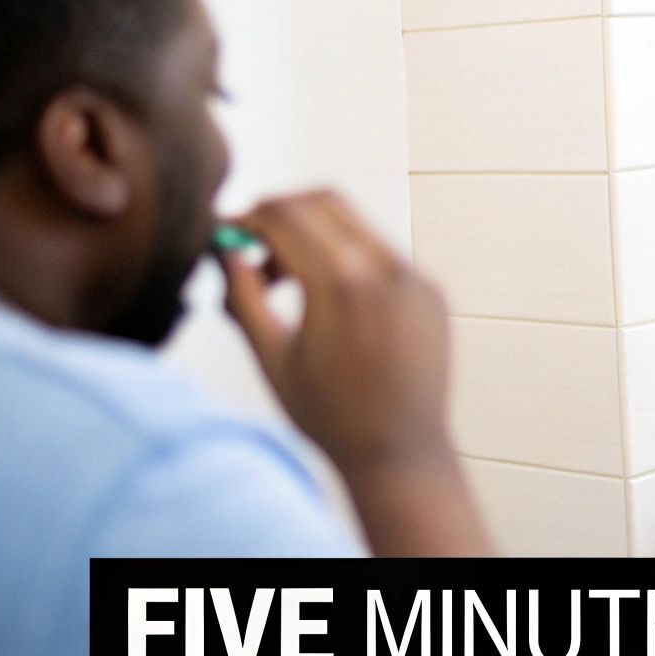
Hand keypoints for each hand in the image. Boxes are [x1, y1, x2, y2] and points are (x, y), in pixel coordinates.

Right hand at [216, 190, 451, 474]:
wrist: (399, 453)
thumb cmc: (329, 416)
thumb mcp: (270, 355)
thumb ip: (242, 295)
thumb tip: (223, 250)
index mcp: (339, 282)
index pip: (284, 214)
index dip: (248, 217)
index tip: (229, 234)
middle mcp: (385, 268)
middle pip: (323, 201)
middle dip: (281, 214)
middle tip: (255, 248)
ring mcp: (415, 278)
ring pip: (355, 225)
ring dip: (316, 237)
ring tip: (291, 285)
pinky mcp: (431, 292)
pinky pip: (384, 255)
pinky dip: (350, 260)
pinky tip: (332, 305)